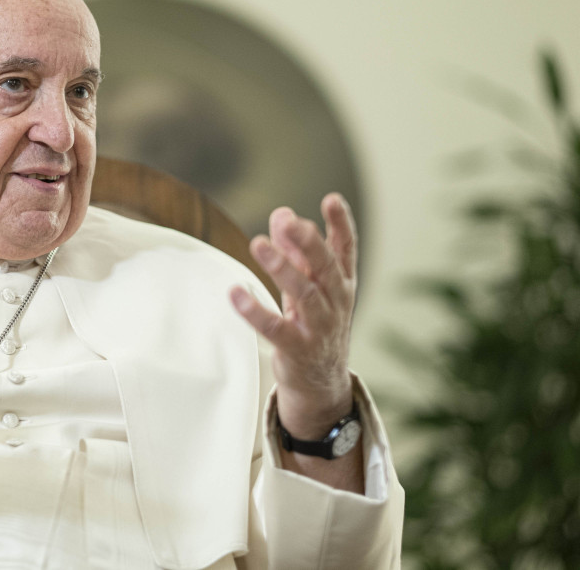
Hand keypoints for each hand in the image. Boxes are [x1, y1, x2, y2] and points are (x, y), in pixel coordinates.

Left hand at [230, 193, 356, 438]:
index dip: (342, 225)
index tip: (332, 199)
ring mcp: (318, 328)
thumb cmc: (313, 323)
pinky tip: (235, 294)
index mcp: (342, 284)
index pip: (346, 250)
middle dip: (309, 242)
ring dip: (281, 267)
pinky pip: (275, 328)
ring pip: (304, 293)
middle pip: (327, 268)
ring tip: (258, 243)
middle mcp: (335, 304)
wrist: (320, 382)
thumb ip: (296, 251)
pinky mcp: (296, 349)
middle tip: (289, 220)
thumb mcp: (309, 286)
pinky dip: (255, 311)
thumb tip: (282, 213)